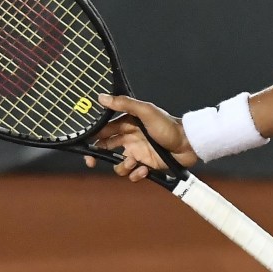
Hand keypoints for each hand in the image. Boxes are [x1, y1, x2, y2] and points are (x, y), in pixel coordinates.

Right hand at [84, 94, 198, 182]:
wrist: (188, 144)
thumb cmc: (168, 125)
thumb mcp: (145, 111)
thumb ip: (124, 104)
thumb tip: (101, 97)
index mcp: (128, 124)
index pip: (104, 130)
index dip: (93, 137)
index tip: (84, 144)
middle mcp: (130, 139)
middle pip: (106, 148)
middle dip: (97, 155)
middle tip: (91, 162)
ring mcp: (137, 153)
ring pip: (118, 164)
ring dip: (122, 167)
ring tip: (133, 163)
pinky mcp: (146, 166)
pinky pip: (133, 174)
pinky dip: (136, 175)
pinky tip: (145, 170)